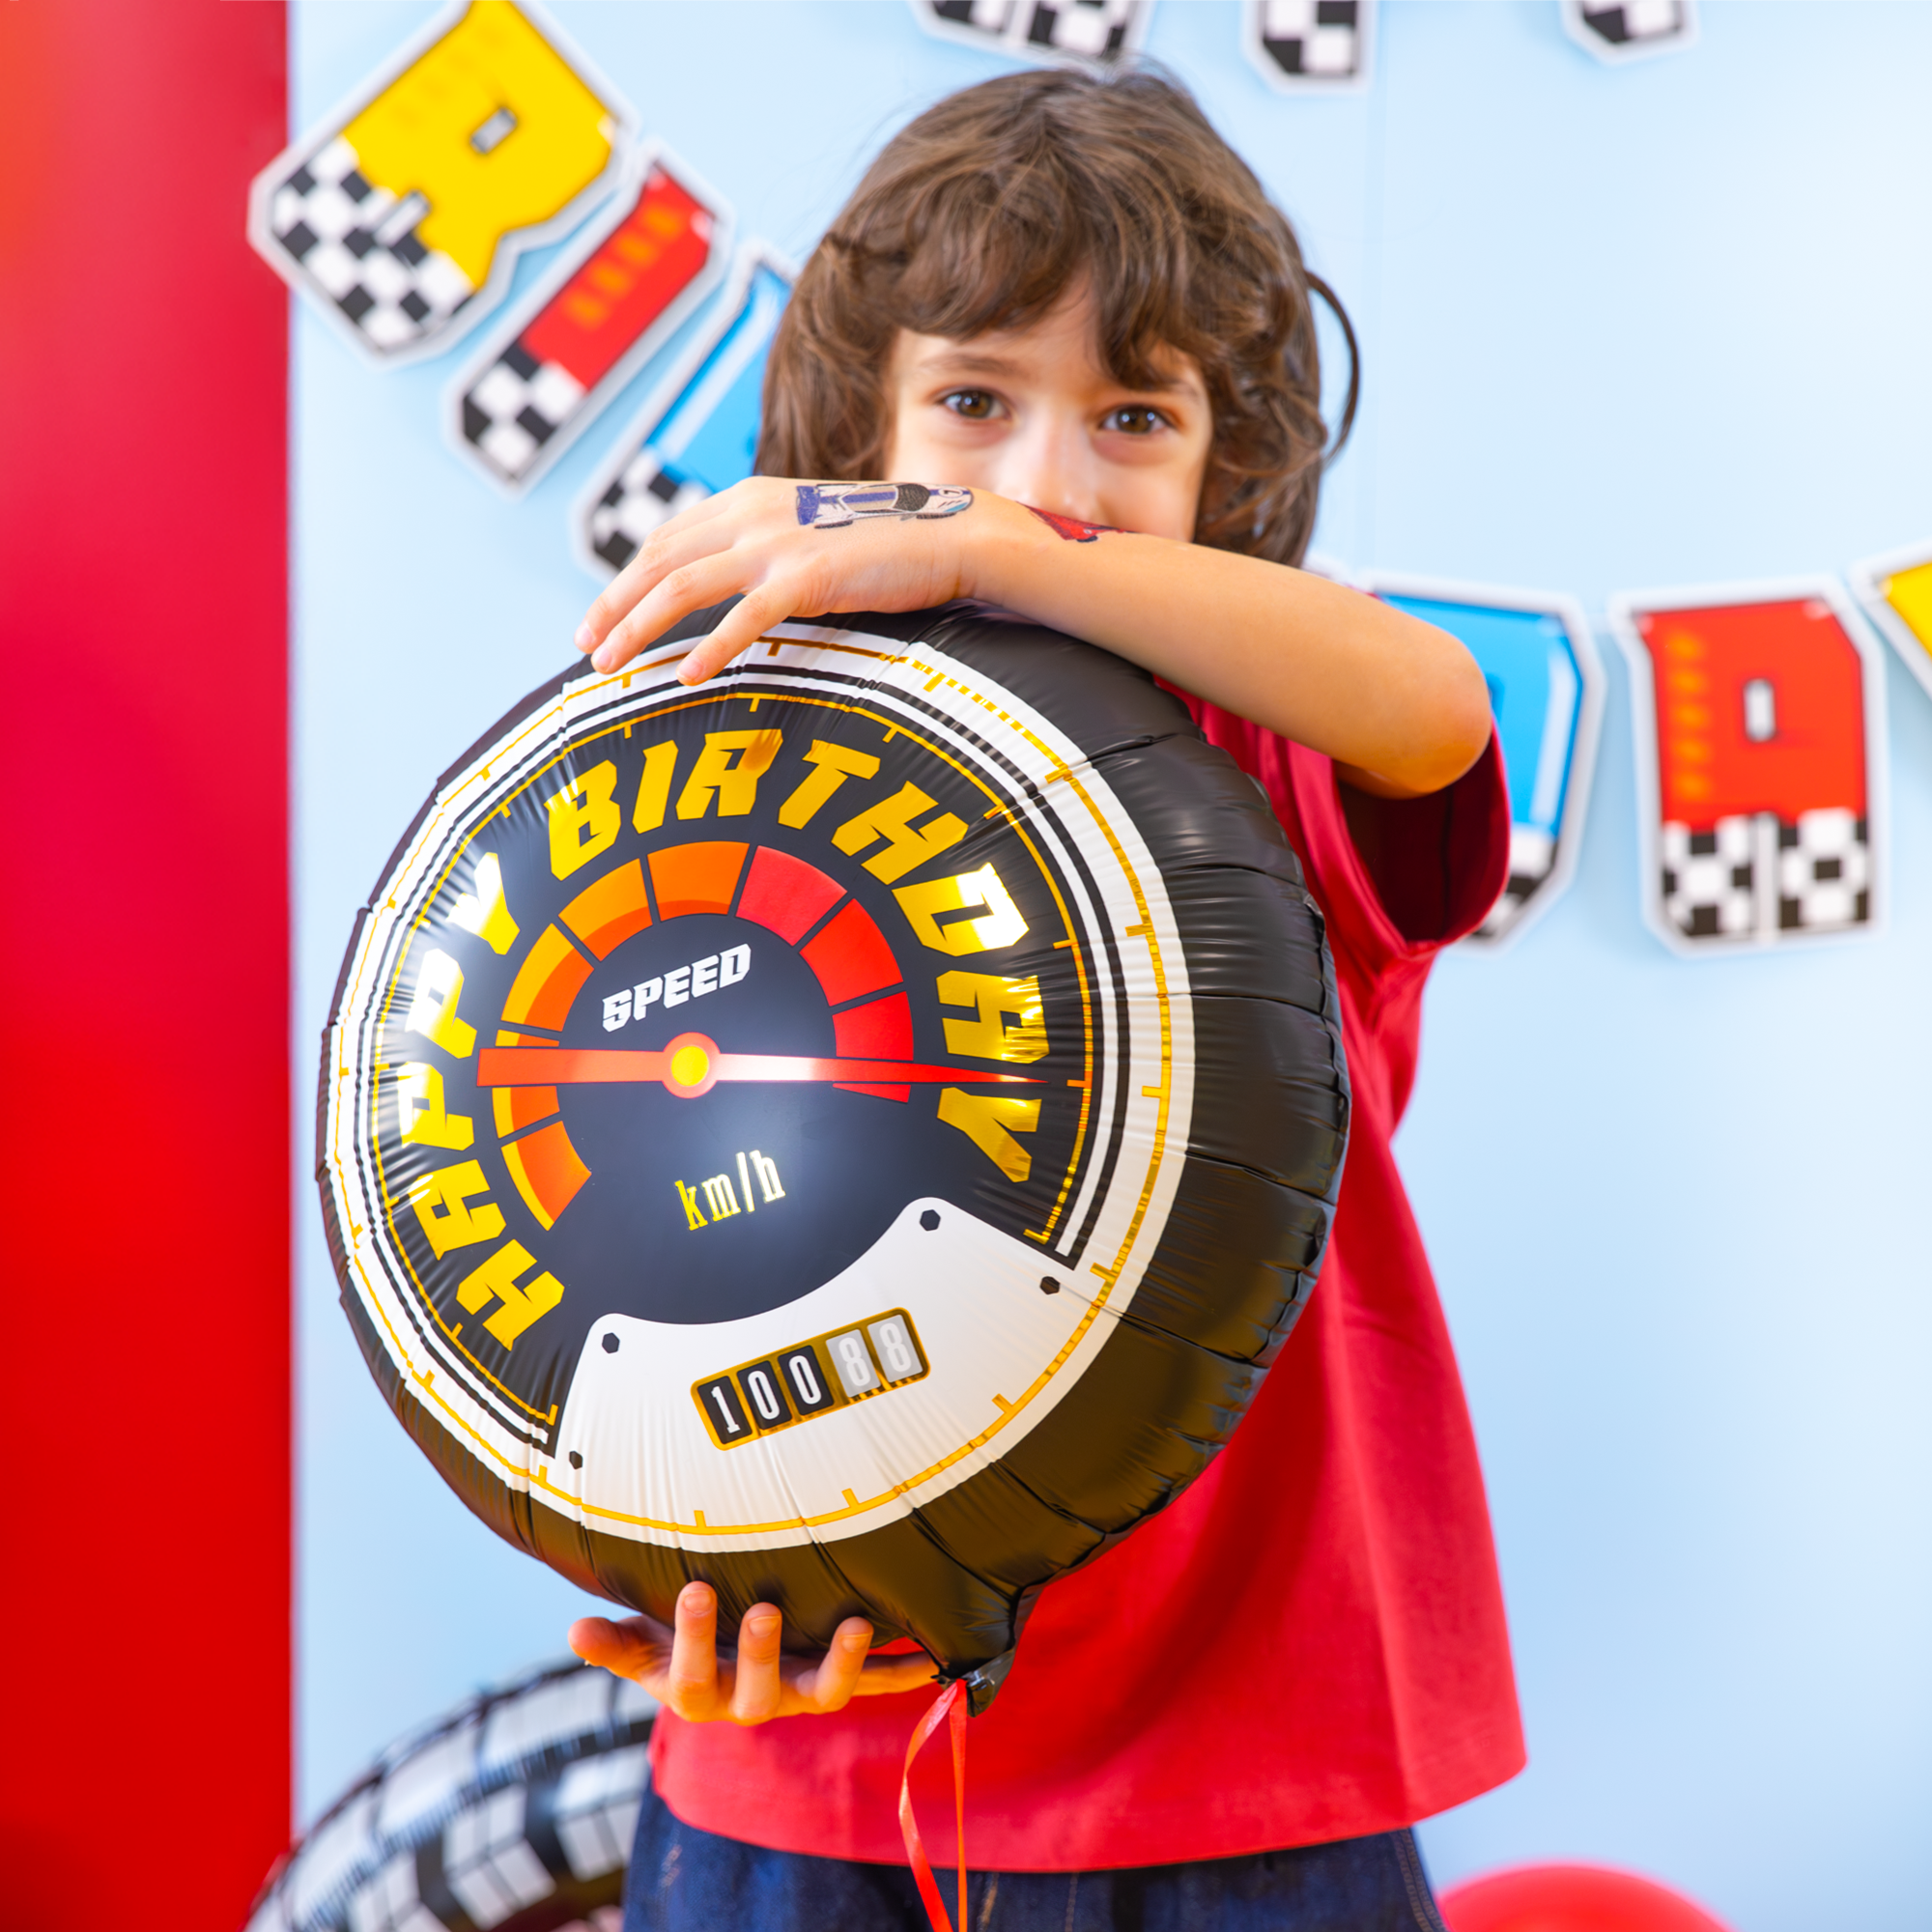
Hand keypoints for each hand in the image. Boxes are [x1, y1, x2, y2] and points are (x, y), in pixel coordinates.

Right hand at [570, 1581, 938, 1723]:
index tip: (695, 1585)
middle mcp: (751, 1701)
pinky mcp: (832, 1678)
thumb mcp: (639, 1641)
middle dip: (759, 1649)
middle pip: (756, 1691)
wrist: (718, 1667)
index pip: (690, 1674)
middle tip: (762, 1607)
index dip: (693, 1637)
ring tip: (854, 1624)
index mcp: (697, 1692)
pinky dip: (901, 1672)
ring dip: (840, 1663)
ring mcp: (796, 1690)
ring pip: (822, 1694)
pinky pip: (871, 1682)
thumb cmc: (673, 1644)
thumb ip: (612, 1640)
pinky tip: (933, 1661)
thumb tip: (574, 1631)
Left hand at [575, 478, 1002, 686]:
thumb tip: (732, 592)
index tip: (599, 617)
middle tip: (585, 648)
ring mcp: (778, 542)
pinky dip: (709, 649)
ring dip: (636, 628)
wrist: (952, 538)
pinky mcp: (808, 576)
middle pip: (659, 560)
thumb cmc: (886, 548)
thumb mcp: (811, 536)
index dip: (626, 578)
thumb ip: (766, 551)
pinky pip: (743, 618)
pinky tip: (685, 678)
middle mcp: (753, 513)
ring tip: (608, 667)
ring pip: (682, 586)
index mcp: (750, 499)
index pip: (668, 539)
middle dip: (613, 605)